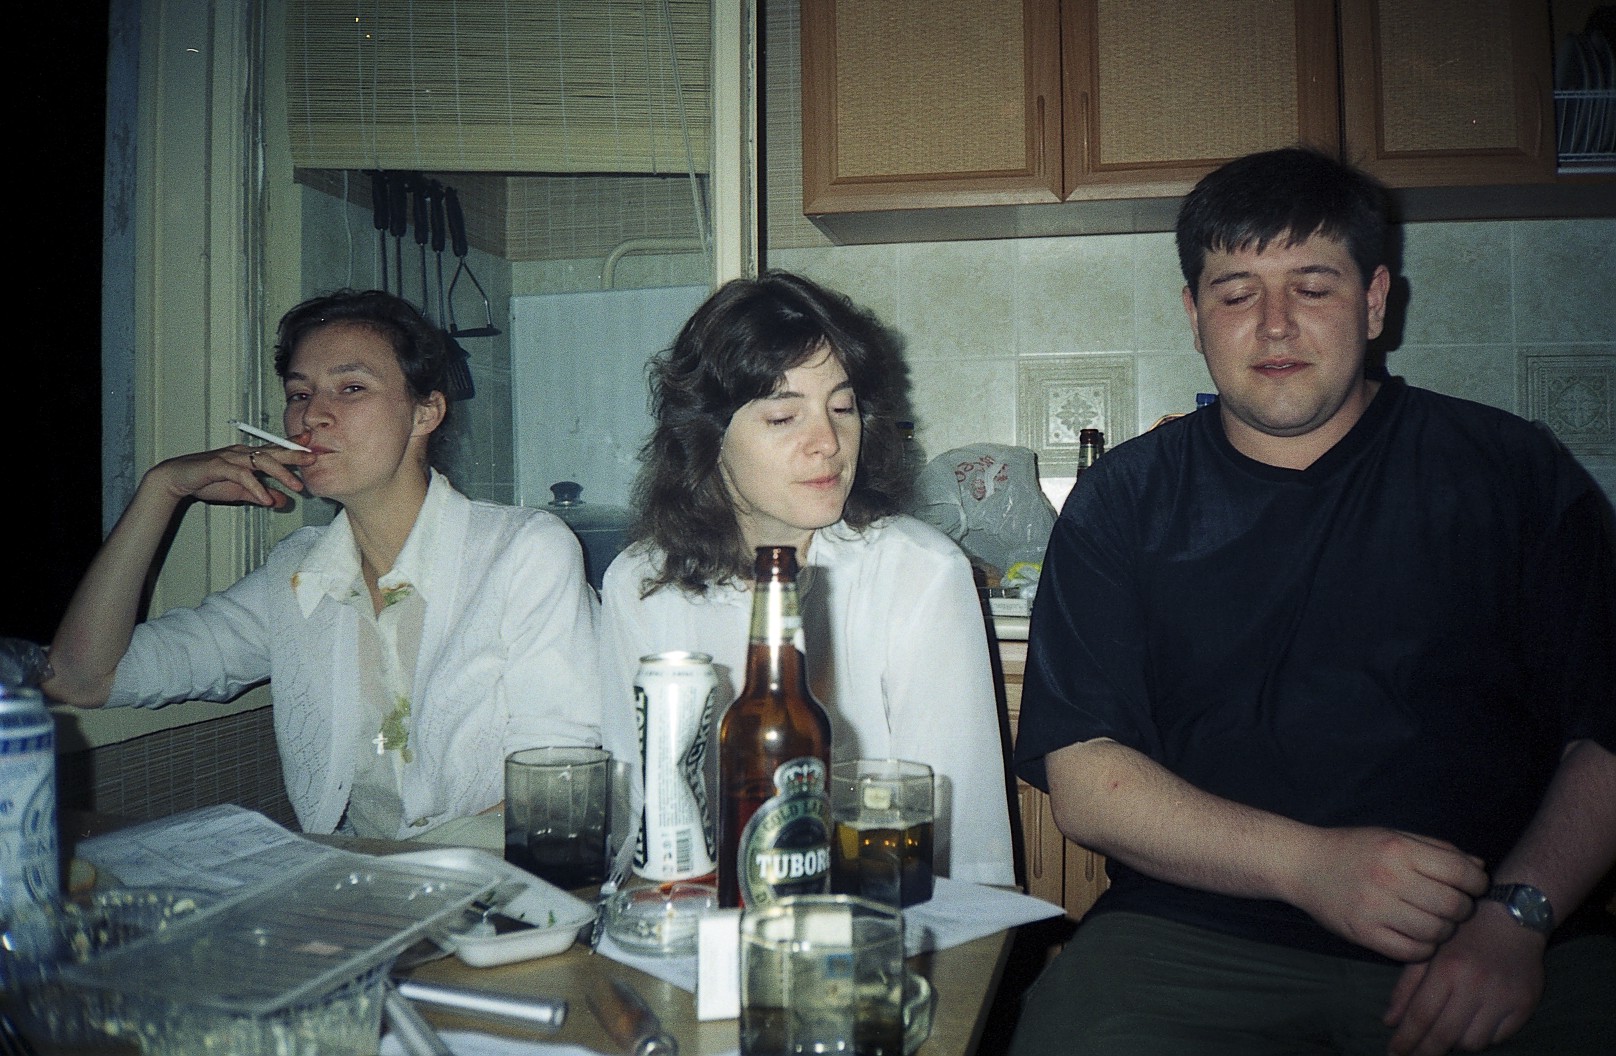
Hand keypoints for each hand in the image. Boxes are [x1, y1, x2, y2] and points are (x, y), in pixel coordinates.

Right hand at [147, 441, 309, 509]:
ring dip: (280, 474)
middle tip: (315, 460)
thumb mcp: (240, 491)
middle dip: (295, 454)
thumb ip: (260, 494)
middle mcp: (242, 452)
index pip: (275, 448)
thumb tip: (281, 501)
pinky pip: (241, 475)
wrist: (177, 479)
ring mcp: (230, 457)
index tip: (312, 443)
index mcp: (248, 455)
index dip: (294, 444)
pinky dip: (255, 487)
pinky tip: (266, 499)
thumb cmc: (208, 481)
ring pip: (261, 461)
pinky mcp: (218, 466)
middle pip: (273, 451)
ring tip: (296, 487)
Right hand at [1291, 828, 1488, 961]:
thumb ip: (1437, 849)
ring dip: (1444, 930)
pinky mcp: (1364, 933)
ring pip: (1436, 931)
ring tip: (1434, 921)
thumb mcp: (1394, 836)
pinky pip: (1411, 951)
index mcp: (1399, 849)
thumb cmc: (1353, 848)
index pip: (1460, 872)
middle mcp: (1388, 877)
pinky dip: (1423, 948)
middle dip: (1462, 909)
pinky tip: (1416, 935)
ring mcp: (1374, 908)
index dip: (1477, 882)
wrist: (1302, 864)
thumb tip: (1479, 868)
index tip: (1473, 886)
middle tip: (1453, 907)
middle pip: (1452, 905)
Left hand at [1383, 904, 1544, 1054]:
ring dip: (1456, 1042)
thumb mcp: (1429, 952)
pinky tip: (1473, 1024)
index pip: (1421, 1016)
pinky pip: (1498, 1038)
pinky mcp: (1525, 1005)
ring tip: (1447, 1031)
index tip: (1394, 1053)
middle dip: (1426, 1051)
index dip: (1406, 1040)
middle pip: (1445, 1035)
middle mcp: (1475, 985)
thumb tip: (1390, 1022)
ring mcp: (1503, 997)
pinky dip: (1482, 1036)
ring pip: (1472, 1042)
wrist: (1512, 918)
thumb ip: (1407, 987)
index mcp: (1447, 969)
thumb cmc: (1462, 934)